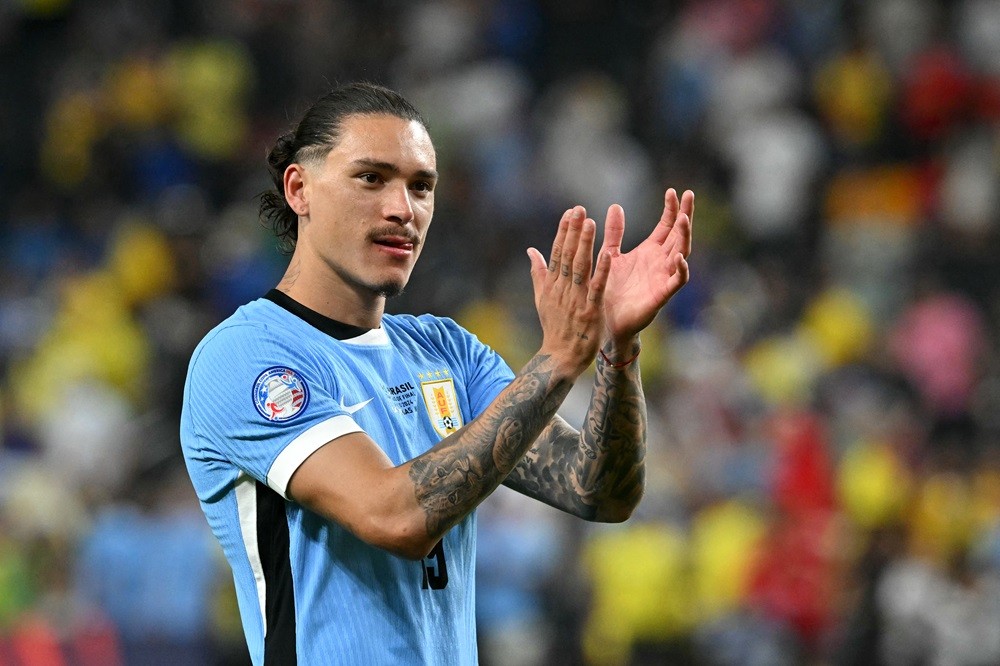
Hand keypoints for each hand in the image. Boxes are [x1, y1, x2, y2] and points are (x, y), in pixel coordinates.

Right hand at [527, 207, 612, 377]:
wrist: (561, 357)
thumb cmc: (554, 327)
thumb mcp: (542, 299)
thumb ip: (538, 273)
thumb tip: (530, 250)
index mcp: (552, 284)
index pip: (557, 252)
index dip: (563, 231)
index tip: (570, 212)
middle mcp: (562, 289)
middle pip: (567, 255)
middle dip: (573, 231)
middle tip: (579, 209)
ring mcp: (575, 299)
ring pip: (580, 267)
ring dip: (585, 244)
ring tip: (590, 223)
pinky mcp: (590, 311)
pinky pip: (596, 288)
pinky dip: (601, 271)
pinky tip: (607, 254)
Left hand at [600, 188, 693, 347]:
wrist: (606, 320)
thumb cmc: (610, 289)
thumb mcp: (611, 254)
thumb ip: (615, 233)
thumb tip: (616, 206)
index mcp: (650, 251)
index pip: (666, 225)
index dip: (671, 208)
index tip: (672, 191)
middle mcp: (660, 261)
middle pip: (679, 234)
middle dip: (685, 215)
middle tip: (689, 195)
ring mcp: (663, 277)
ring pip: (681, 252)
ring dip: (684, 237)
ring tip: (684, 220)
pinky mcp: (662, 294)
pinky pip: (677, 280)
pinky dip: (681, 269)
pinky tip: (680, 257)